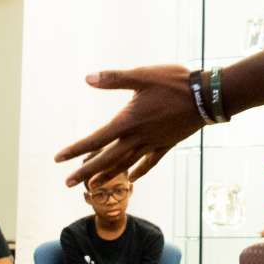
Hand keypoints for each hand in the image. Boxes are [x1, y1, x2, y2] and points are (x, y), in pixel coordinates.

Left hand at [55, 65, 204, 185]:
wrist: (206, 97)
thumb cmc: (173, 83)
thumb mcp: (141, 76)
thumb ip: (113, 79)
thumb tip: (88, 78)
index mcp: (127, 122)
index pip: (95, 139)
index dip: (75, 149)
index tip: (58, 159)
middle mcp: (137, 138)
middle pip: (106, 159)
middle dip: (86, 172)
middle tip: (67, 183)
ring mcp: (152, 144)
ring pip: (126, 165)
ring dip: (108, 176)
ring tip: (93, 186)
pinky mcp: (166, 145)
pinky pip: (149, 163)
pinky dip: (139, 172)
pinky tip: (132, 179)